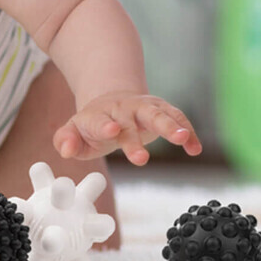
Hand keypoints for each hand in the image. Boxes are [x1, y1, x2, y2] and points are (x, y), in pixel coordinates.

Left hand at [53, 92, 202, 165]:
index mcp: (98, 115)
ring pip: (158, 114)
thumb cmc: (93, 124)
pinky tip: (195, 148)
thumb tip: (66, 151)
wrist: (113, 101)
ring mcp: (144, 107)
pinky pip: (177, 118)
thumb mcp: (75, 132)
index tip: (111, 130)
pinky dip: (188, 132)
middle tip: (141, 159)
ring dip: (170, 125)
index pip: (99, 121)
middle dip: (135, 138)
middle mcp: (122, 109)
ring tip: (183, 138)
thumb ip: (66, 141)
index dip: (104, 125)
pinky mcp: (162, 110)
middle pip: (130, 120)